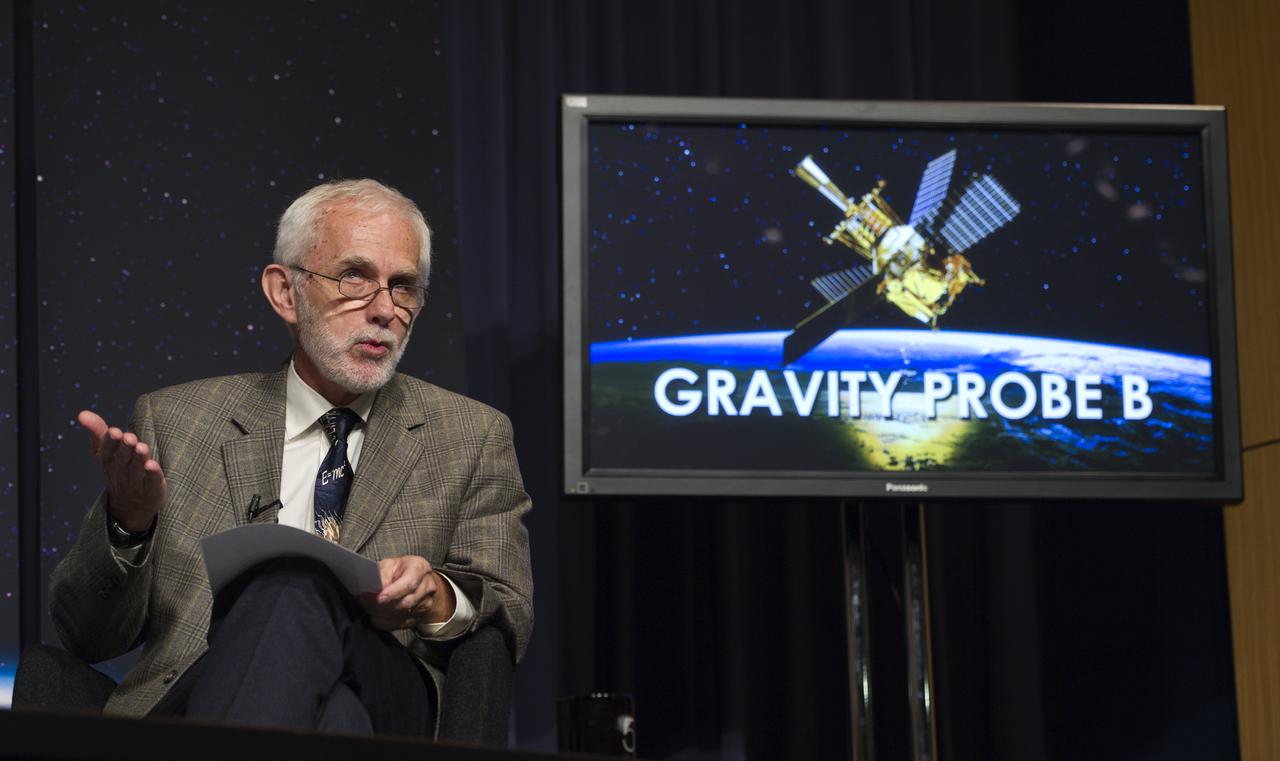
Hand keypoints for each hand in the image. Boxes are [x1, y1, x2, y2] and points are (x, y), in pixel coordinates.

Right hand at [78, 410, 166, 531]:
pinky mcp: (152, 489)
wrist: (131, 506)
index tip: (114, 431)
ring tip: (141, 447)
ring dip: (139, 459)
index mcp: (109, 461)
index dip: (110, 442)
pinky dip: (152, 474)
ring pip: (136, 470)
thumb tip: (82, 413)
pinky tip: (153, 465)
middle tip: (128, 437)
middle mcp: (121, 472)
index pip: (107, 451)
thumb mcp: (106, 451)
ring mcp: (136, 482)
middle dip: (125, 448)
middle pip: (122, 459)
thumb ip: (98, 431)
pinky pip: (152, 482)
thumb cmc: (119, 469)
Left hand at [361, 555, 456, 630]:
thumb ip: (383, 574)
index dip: (393, 593)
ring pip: (403, 614)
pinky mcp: (420, 616)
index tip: (378, 598)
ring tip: (369, 607)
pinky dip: (385, 621)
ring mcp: (426, 603)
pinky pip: (400, 624)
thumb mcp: (390, 564)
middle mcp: (427, 586)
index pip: (409, 583)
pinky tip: (377, 615)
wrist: (417, 581)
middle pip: (406, 602)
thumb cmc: (402, 570)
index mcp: (420, 568)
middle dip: (384, 605)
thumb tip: (375, 588)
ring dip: (382, 613)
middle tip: (366, 602)